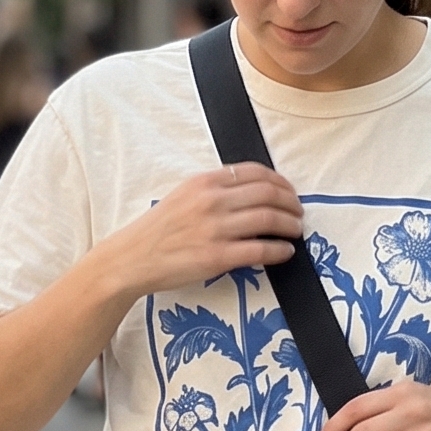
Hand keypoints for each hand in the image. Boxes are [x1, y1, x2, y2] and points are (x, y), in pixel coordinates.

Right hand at [106, 163, 305, 300]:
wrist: (132, 259)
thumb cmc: (157, 230)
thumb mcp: (183, 196)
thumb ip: (213, 190)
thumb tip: (248, 192)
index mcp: (205, 182)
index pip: (255, 172)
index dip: (280, 181)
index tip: (288, 191)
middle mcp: (212, 201)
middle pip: (269, 193)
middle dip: (291, 202)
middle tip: (298, 212)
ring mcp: (216, 229)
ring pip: (269, 219)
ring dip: (290, 225)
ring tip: (296, 231)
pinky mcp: (218, 257)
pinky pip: (261, 250)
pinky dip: (280, 250)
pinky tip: (286, 252)